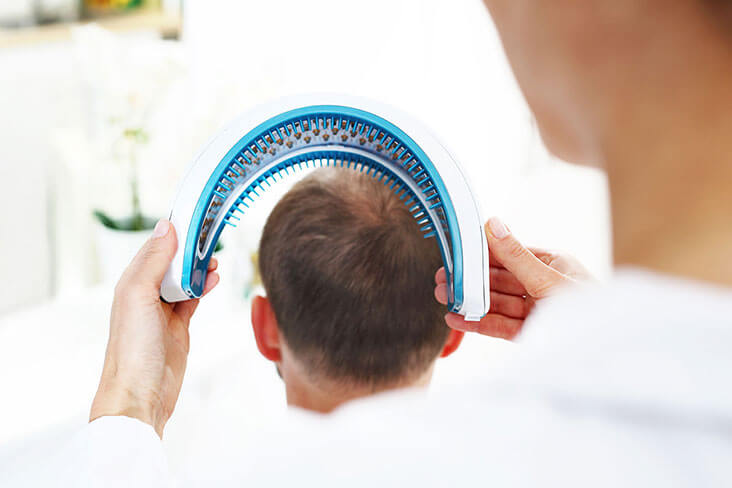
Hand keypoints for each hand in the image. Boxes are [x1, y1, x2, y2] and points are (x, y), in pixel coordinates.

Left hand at [90, 220, 218, 437]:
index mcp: (131, 283)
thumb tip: (166, 228)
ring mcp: (162, 312)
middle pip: (171, 261)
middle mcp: (145, 295)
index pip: (155, 247)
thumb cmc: (132, 350)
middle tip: (211, 235)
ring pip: (184, 279)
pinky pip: (193, 299)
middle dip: (190, 248)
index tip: (194, 215)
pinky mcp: (178, 327)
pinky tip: (214, 279)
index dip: (174, 231)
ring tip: (215, 258)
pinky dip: (204, 287)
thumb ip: (153, 261)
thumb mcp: (138, 296)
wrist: (140, 395)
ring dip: (199, 267)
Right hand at [434, 217, 590, 339]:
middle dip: (470, 280)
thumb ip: (516, 256)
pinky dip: (479, 323)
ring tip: (444, 298)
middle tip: (443, 279)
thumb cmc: (591, 311)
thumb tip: (493, 225)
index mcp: (554, 264)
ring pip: (498, 304)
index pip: (511, 254)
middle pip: (500, 281)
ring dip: (471, 301)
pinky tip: (458, 319)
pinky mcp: (532, 334)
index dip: (483, 254)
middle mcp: (544, 286)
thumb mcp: (550, 279)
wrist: (609, 354)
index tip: (457, 253)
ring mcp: (537, 311)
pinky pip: (501, 325)